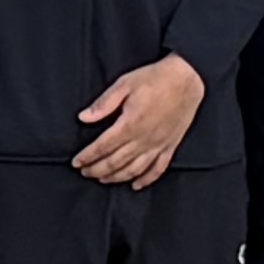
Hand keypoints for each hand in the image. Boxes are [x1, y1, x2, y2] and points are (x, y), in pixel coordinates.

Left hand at [72, 54, 204, 187]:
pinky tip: (136, 185)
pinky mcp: (170, 146)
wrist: (187, 79)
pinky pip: (158, 169)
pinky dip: (146, 180)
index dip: (87, 156)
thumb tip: (83, 118)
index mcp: (130, 124)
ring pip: (134, 170)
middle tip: (85, 172)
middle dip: (97, 169)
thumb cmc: (155, 79)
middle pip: (115, 162)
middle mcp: (144, 139)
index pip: (103, 146)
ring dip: (116, 177)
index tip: (76, 162)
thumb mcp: (124, 84)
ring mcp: (158, 145)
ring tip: (103, 179)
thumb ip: (104, 103)